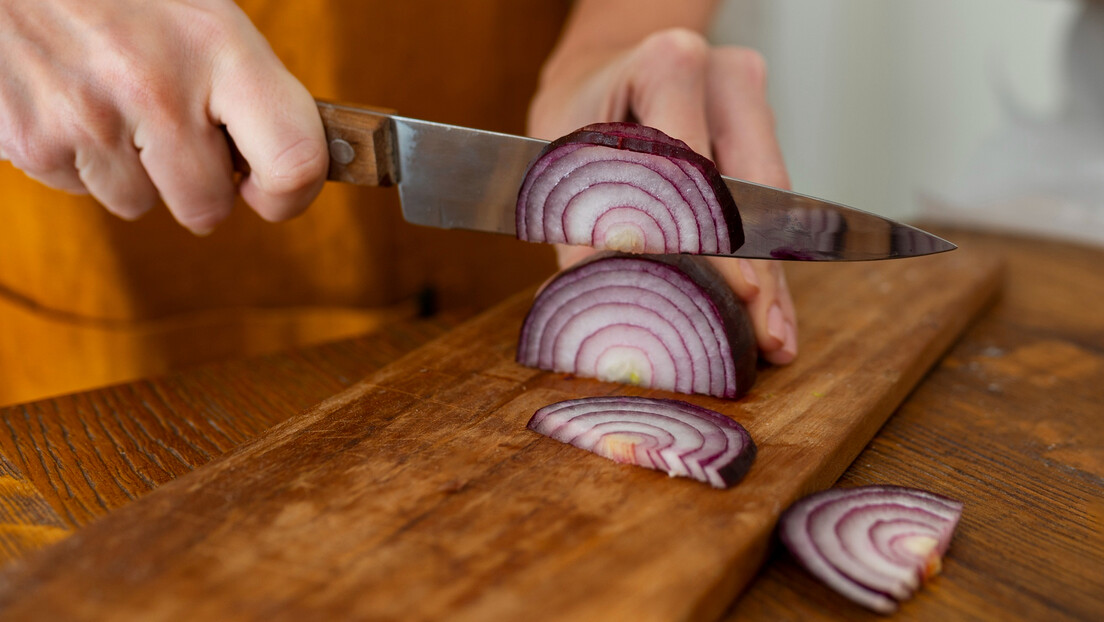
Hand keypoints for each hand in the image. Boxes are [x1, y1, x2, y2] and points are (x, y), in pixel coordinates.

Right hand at [0, 0, 327, 233]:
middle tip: (172, 133)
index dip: (290, 195)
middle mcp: (158, 86)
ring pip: (139, 203)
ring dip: (131, 170)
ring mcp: (90, 117)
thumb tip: (294, 162)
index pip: (294, 160)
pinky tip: (69, 102)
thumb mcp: (198, 12)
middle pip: (208, 207)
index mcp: (219, 46)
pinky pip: (79, 190)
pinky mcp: (32, 140)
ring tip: (109, 99)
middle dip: (196, 185)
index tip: (268, 191)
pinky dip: (78, 159)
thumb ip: (245, 84)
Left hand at [529, 28, 797, 364]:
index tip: (733, 295)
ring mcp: (750, 98)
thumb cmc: (576, 118)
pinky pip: (770, 202)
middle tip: (764, 336)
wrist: (598, 76)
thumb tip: (600, 305)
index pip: (695, 169)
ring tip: (774, 337)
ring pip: (771, 201)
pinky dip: (767, 260)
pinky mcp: (763, 125)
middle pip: (750, 188)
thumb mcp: (564, 171)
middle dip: (757, 272)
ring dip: (771, 276)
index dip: (715, 239)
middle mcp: (722, 74)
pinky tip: (772, 309)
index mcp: (666, 64)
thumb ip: (585, 242)